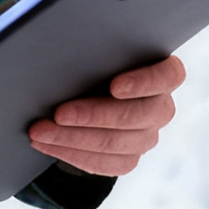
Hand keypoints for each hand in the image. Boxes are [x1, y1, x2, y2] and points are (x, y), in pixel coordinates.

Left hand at [27, 55, 185, 176]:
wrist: (88, 94)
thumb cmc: (93, 62)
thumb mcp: (95, 49)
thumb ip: (91, 45)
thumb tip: (59, 44)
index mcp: (162, 73)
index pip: (168, 76)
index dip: (143, 82)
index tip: (114, 86)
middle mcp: (160, 107)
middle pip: (136, 115)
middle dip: (92, 115)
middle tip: (58, 113)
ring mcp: (147, 136)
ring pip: (115, 143)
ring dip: (72, 138)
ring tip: (40, 131)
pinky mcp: (129, 158)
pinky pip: (104, 164)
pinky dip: (71, 154)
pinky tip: (47, 144)